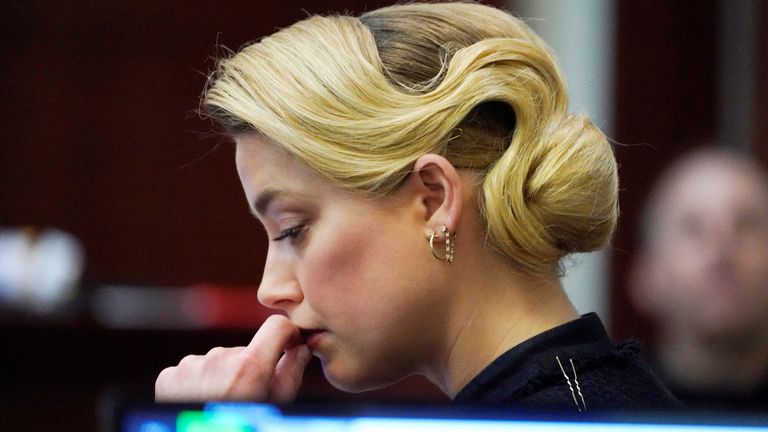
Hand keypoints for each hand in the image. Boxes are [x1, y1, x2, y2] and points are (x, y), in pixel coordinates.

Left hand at [155, 314, 311, 402]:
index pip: (277, 326)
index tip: (289, 344)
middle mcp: (218, 360)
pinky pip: (192, 371)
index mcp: (249, 367)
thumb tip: (300, 348)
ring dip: (222, 377)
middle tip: (245, 398)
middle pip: (243, 351)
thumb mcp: (276, 405)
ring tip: (220, 405)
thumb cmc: (245, 426)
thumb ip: (291, 372)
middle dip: (248, 368)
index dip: (286, 334)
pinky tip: (200, 404)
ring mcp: (191, 366)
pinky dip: (197, 384)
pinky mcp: (169, 376)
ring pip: (217, 362)